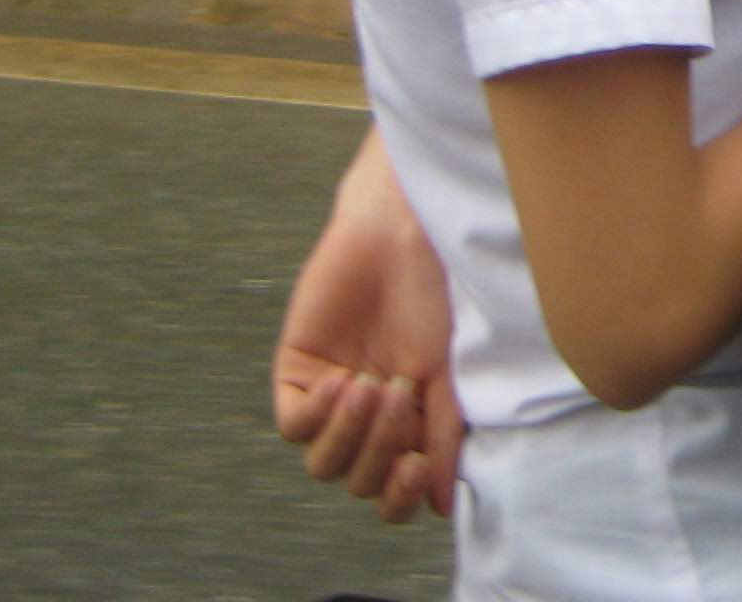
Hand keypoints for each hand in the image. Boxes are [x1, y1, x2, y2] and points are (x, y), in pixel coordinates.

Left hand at [272, 130, 464, 521]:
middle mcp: (366, 421)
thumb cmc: (434, 296)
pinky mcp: (297, 373)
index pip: (394, 491)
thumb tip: (445, 505)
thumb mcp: (448, 369)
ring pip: (323, 463)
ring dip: (349, 433)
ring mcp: (330, 400)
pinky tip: (343, 377)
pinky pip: (293, 425)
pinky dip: (319, 412)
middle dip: (379, 446)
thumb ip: (445, 433)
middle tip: (398, 394)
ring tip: (371, 383)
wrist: (399, 236)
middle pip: (357, 480)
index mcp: (406, 426)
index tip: (417, 465)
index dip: (401, 495)